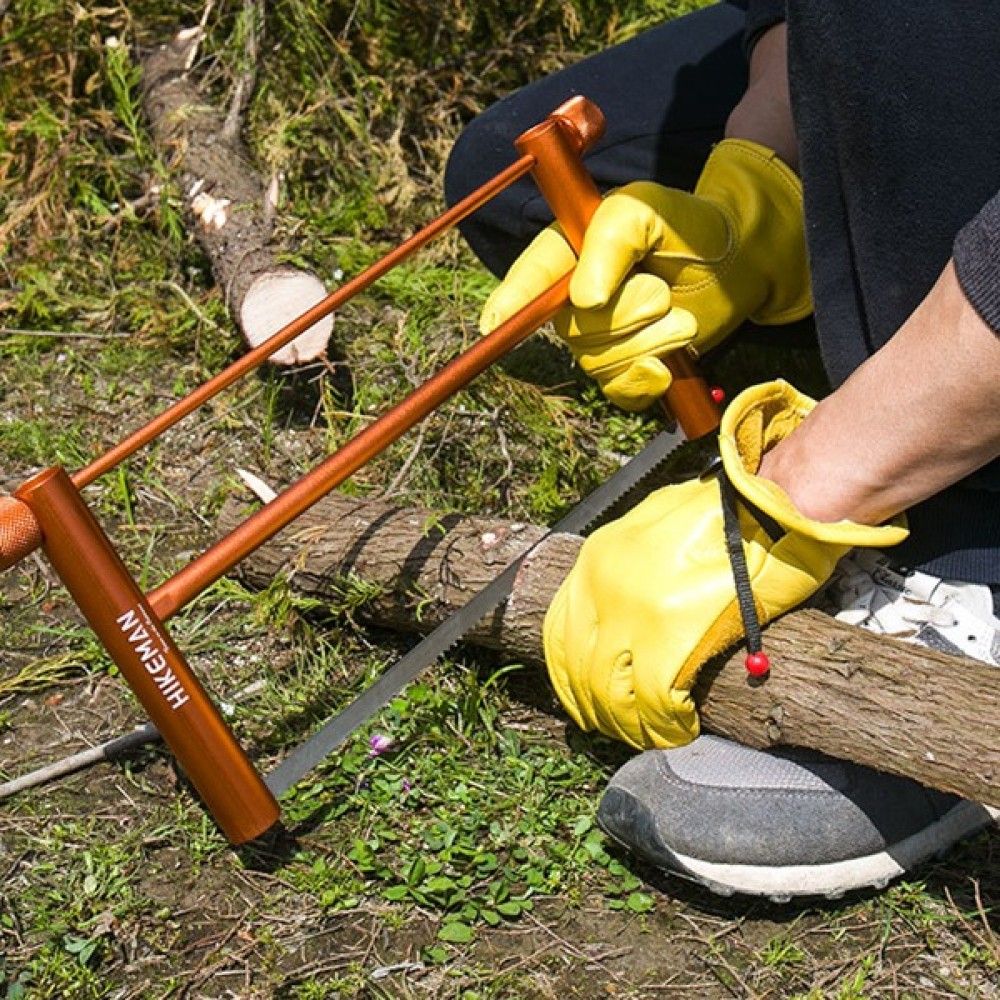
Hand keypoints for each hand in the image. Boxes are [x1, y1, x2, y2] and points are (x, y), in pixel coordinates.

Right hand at [481, 140, 811, 410]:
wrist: (737, 262)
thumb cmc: (685, 227)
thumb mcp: (643, 213)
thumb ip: (611, 242)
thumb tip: (583, 300)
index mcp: (567, 254)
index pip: (529, 282)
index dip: (508, 304)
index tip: (492, 325)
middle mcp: (573, 300)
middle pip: (576, 329)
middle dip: (628, 315)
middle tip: (663, 292)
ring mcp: (600, 338)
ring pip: (601, 361)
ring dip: (651, 341)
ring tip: (681, 316)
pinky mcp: (627, 369)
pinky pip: (619, 391)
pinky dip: (646, 382)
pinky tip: (668, 366)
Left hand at [542, 381, 906, 748]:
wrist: (777, 502)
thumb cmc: (730, 510)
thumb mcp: (659, 518)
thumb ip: (633, 557)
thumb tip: (626, 599)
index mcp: (597, 560)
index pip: (560, 633)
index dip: (572, 676)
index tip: (589, 698)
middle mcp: (603, 588)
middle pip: (579, 672)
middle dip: (599, 710)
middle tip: (622, 729)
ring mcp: (634, 616)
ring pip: (610, 695)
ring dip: (630, 726)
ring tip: (652, 735)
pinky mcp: (673, 641)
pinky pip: (655, 705)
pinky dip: (666, 727)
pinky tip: (681, 728)